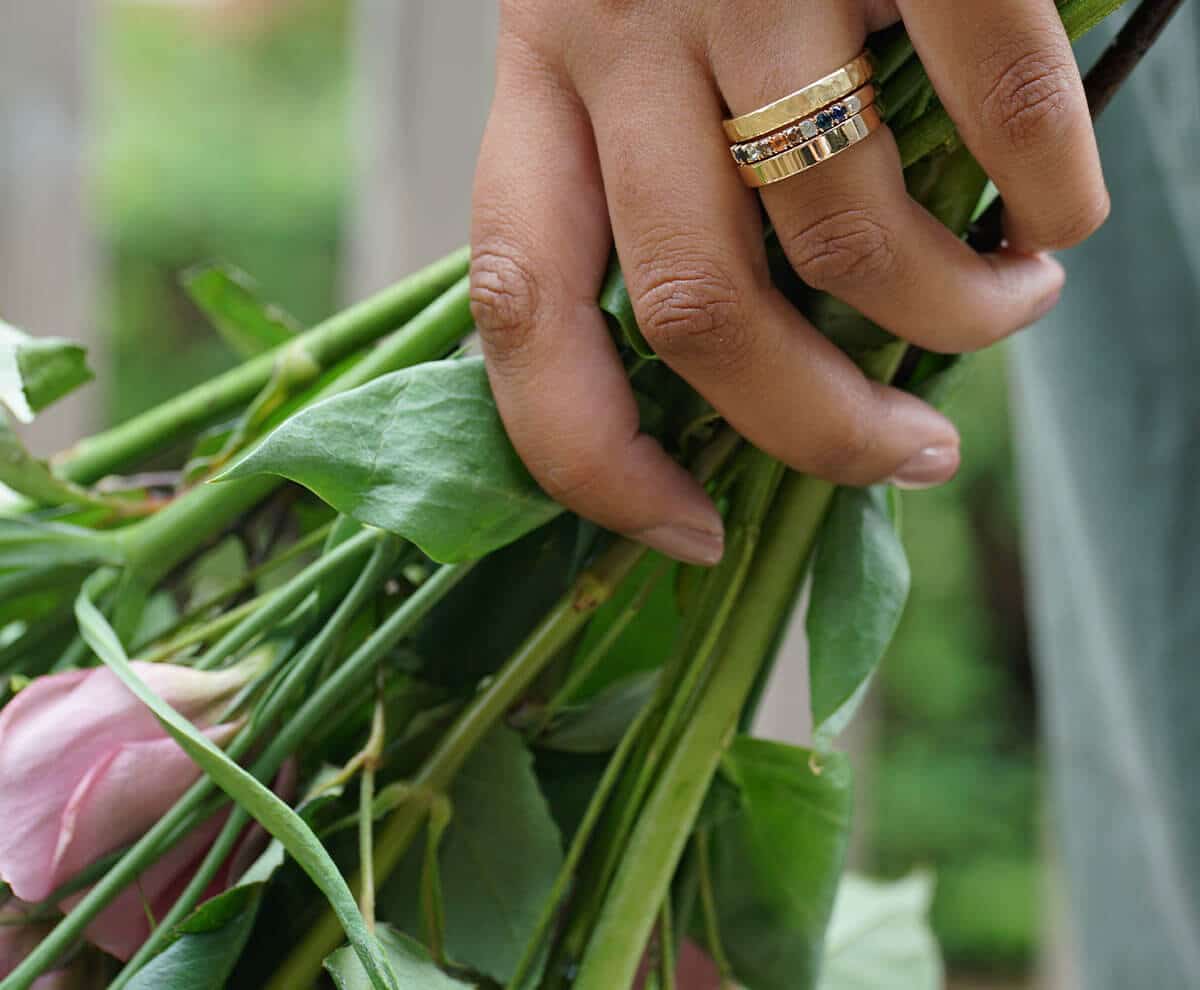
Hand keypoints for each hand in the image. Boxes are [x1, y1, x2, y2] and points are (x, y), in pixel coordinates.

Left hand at [470, 0, 1106, 564]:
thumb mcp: (627, 36)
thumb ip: (659, 182)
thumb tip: (773, 372)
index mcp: (540, 75)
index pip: (521, 313)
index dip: (590, 460)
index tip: (687, 535)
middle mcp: (616, 29)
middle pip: (695, 314)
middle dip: (814, 432)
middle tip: (909, 457)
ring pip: (840, 236)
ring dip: (951, 317)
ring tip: (1010, 306)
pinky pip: (987, 113)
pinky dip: (1046, 199)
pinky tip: (1060, 215)